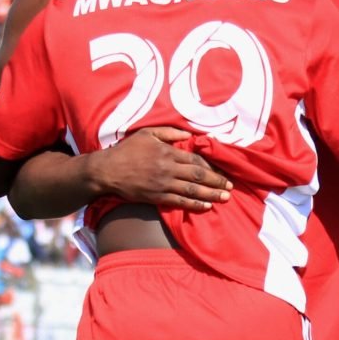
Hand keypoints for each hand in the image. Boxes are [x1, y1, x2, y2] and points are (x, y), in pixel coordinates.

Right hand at [93, 127, 231, 211]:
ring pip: (192, 190)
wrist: (107, 170)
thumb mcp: (147, 134)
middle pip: (198, 176)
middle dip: (217, 182)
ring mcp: (163, 184)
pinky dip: (194, 204)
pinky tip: (206, 206)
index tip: (224, 171)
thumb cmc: (127, 150)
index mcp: (168, 152)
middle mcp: (168, 169)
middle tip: (231, 187)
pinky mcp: (156, 197)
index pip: (196, 160)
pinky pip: (179, 202)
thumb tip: (189, 135)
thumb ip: (169, 133)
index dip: (212, 167)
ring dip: (210, 194)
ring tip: (224, 198)